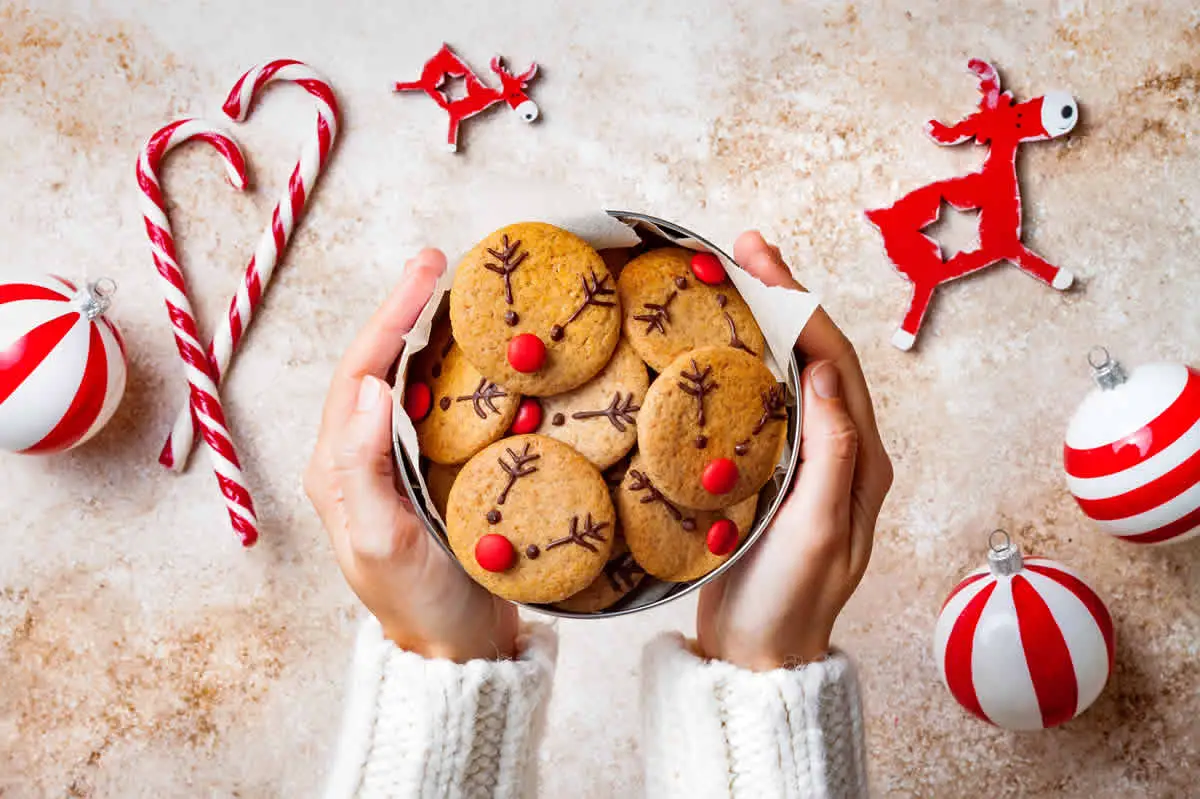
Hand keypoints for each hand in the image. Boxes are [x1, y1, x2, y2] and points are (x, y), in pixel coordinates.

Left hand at [304, 249, 518, 662]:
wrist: (457, 650)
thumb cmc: (419, 603)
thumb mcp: (382, 541)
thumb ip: (364, 465)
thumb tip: (372, 384)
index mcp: (339, 467)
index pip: (360, 371)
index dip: (391, 314)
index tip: (427, 270)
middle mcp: (360, 458)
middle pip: (379, 364)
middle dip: (406, 309)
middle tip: (442, 261)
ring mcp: (395, 466)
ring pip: (407, 382)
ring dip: (429, 334)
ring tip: (461, 294)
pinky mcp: (429, 476)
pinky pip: (438, 410)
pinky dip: (456, 373)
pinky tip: (483, 357)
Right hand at [696, 232, 893, 670]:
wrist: (759, 658)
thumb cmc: (787, 605)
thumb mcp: (817, 534)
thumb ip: (833, 456)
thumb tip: (822, 374)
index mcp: (860, 460)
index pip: (833, 363)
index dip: (801, 307)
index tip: (762, 264)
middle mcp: (839, 451)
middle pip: (813, 355)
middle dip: (783, 297)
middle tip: (743, 248)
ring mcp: (805, 460)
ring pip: (787, 372)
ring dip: (763, 321)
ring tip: (729, 275)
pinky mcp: (771, 473)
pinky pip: (761, 400)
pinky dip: (742, 360)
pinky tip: (715, 342)